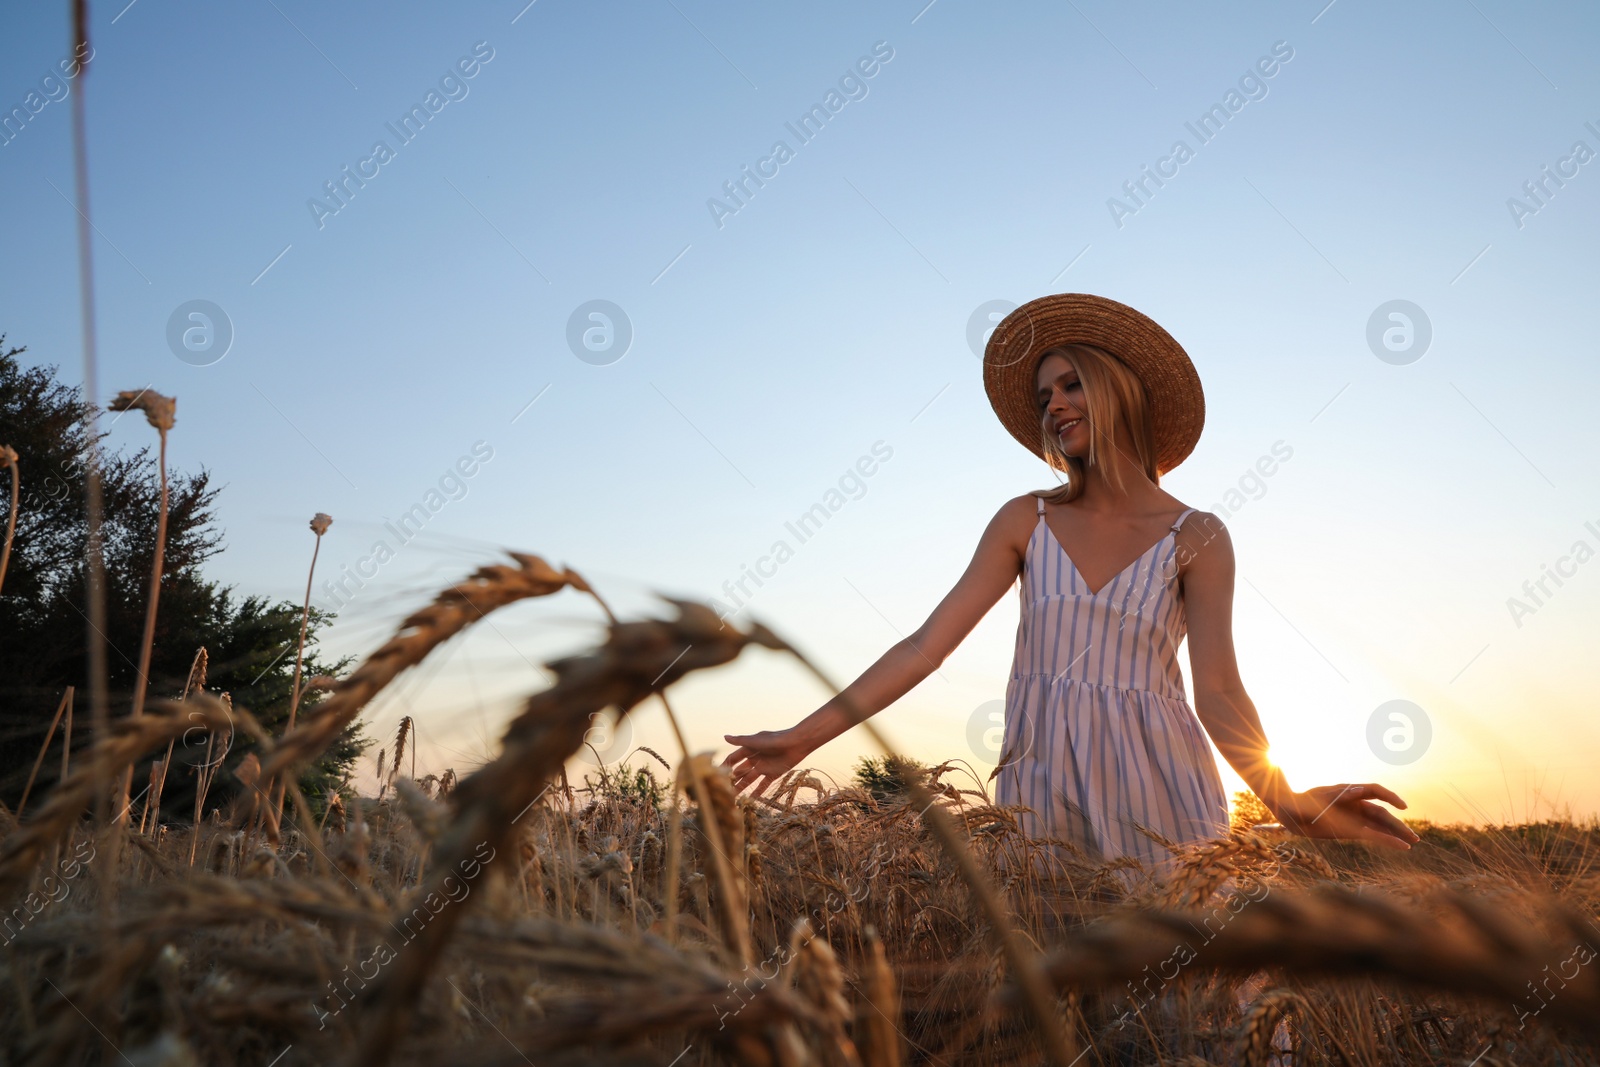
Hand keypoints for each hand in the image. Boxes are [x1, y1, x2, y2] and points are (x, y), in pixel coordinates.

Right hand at [721, 726, 815, 796]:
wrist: (797, 743)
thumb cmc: (775, 739)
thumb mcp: (756, 741)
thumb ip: (740, 741)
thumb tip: (724, 737)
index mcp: (749, 749)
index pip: (733, 759)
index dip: (725, 766)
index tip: (716, 775)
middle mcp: (755, 758)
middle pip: (740, 771)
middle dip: (732, 780)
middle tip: (722, 791)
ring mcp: (764, 766)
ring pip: (749, 779)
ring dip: (742, 787)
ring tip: (733, 797)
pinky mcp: (773, 773)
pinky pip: (763, 784)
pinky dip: (758, 792)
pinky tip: (751, 800)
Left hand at [1273, 783, 1420, 849]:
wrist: (1288, 811)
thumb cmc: (1302, 801)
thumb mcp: (1318, 798)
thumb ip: (1338, 795)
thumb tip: (1358, 790)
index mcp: (1349, 792)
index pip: (1375, 791)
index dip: (1390, 797)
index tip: (1402, 806)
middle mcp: (1354, 804)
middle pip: (1381, 813)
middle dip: (1398, 825)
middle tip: (1415, 837)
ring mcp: (1353, 817)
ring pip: (1380, 825)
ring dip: (1395, 833)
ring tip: (1413, 842)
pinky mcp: (1349, 829)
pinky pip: (1371, 834)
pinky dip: (1384, 840)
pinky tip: (1397, 846)